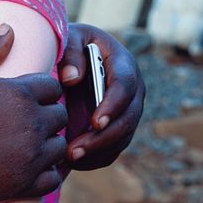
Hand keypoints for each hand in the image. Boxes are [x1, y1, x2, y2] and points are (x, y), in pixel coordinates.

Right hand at [0, 26, 67, 202]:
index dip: (40, 88)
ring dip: (47, 142)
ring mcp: (29, 158)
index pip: (52, 86)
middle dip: (45, 113)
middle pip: (60, 115)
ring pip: (59, 147)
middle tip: (22, 118)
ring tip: (24, 142)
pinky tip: (27, 165)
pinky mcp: (22, 186)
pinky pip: (53, 178)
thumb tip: (9, 29)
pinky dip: (46, 171)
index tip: (23, 94)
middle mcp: (30, 125)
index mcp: (18, 94)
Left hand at [59, 23, 144, 170]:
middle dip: (103, 137)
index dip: (113, 106)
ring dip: (98, 151)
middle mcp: (133, 89)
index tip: (95, 122)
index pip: (125, 86)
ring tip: (69, 159)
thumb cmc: (71, 44)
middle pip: (128, 118)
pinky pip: (114, 147)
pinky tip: (74, 164)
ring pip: (122, 137)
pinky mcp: (118, 126)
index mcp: (123, 64)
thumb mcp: (69, 38)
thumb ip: (69, 52)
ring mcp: (128, 110)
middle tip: (74, 150)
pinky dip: (97, 158)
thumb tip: (71, 78)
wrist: (74, 55)